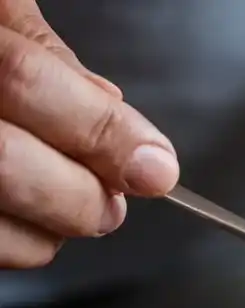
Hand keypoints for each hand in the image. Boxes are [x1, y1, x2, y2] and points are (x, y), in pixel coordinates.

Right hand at [0, 0, 177, 267]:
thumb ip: (37, 53)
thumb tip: (112, 112)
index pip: (26, 80)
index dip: (101, 132)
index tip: (156, 167)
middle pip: (4, 164)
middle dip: (78, 196)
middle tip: (113, 202)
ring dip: (43, 233)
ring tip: (69, 210)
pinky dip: (8, 244)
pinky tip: (21, 222)